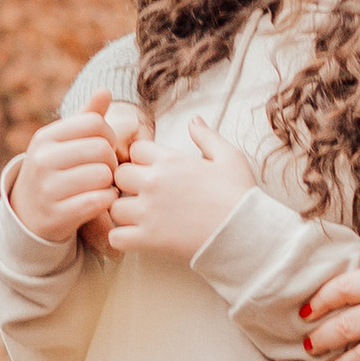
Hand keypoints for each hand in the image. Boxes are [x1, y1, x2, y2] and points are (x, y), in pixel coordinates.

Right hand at [7, 94, 136, 245]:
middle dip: (112, 161)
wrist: (28, 216)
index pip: (95, 123)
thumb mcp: (63, 142)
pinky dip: (107, 200)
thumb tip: (105, 90)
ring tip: (103, 186)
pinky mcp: (57, 215)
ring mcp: (47, 189)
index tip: (105, 149)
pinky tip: (102, 200)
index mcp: (45, 137)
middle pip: (102, 149)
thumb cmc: (55, 171)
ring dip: (111, 182)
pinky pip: (99, 200)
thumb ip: (86, 117)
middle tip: (107, 171)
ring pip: (103, 175)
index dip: (109, 135)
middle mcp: (42, 160)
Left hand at [105, 115, 256, 259]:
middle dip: (127, 184)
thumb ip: (207, 137)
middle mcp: (154, 182)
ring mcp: (148, 211)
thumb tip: (194, 121)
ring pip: (113, 206)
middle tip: (142, 195)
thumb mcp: (229, 157)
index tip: (152, 172)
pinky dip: (122, 239)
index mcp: (170, 160)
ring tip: (139, 219)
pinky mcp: (148, 239)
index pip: (136, 150)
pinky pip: (115, 237)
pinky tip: (137, 238)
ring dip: (123, 213)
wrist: (246, 234)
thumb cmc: (239, 196)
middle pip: (119, 175)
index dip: (142, 160)